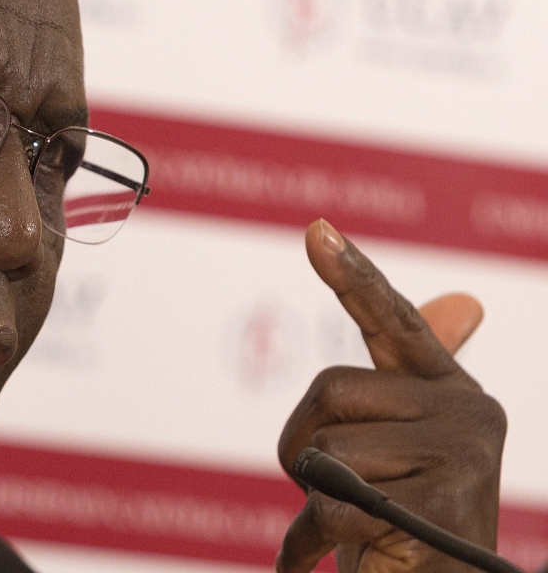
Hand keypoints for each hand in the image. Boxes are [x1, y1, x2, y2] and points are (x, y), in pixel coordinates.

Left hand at [276, 219, 505, 572]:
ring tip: (350, 522)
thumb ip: (401, 386)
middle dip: (302, 441)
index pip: (394, 320)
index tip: (316, 230)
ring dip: (314, 496)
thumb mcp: (394, 450)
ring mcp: (462, 457)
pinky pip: (333, 501)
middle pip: (331, 387)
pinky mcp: (443, 503)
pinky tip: (319, 560)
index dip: (353, 275)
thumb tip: (465, 303)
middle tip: (323, 486)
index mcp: (449, 390)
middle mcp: (469, 413)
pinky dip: (307, 540)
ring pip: (327, 448)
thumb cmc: (402, 521)